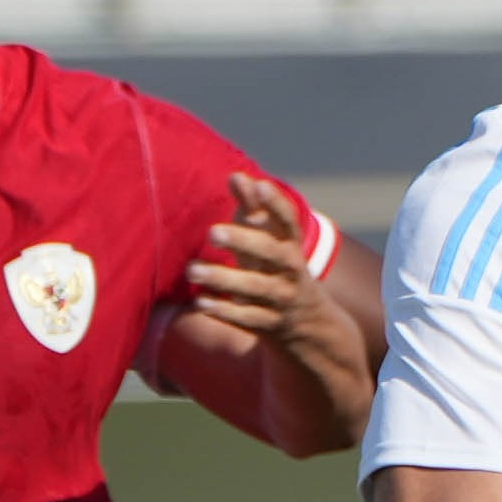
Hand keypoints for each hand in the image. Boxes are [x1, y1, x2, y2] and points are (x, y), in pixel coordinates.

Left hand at [171, 181, 373, 429]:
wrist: (308, 326)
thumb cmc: (276, 268)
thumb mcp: (268, 239)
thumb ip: (251, 208)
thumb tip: (236, 176)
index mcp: (292, 246)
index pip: (289, 220)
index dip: (276, 202)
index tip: (258, 184)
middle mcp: (291, 271)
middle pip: (272, 254)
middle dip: (245, 242)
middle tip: (213, 231)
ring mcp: (282, 299)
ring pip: (256, 289)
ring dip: (224, 280)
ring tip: (192, 270)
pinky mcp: (269, 325)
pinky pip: (248, 318)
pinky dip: (225, 311)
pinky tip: (201, 301)